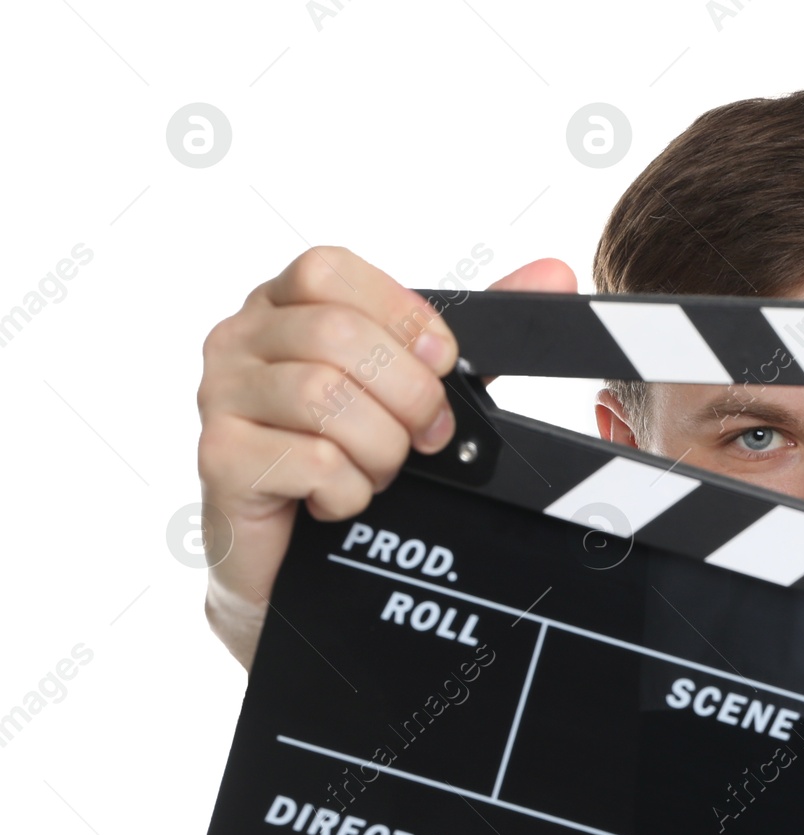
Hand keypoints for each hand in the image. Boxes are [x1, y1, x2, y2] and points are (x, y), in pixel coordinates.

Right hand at [195, 245, 576, 668]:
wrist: (297, 562)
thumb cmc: (347, 462)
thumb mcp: (413, 388)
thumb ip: (470, 332)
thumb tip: (552, 272)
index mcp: (282, 306)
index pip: (330, 271)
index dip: (401, 319)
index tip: (442, 367)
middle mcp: (240, 339)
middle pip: (338, 337)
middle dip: (408, 397)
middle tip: (426, 439)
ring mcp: (219, 397)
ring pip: (324, 397)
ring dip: (380, 449)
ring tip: (378, 473)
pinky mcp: (220, 458)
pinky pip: (311, 460)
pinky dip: (350, 491)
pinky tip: (342, 502)